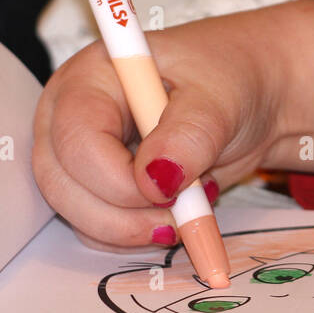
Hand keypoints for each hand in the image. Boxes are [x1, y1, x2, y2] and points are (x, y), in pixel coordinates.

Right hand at [32, 0, 313, 248]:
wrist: (251, 97)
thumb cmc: (229, 80)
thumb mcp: (221, 97)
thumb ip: (192, 133)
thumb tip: (157, 179)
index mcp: (91, 77)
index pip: (75, 138)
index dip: (116, 177)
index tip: (171, 190)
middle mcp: (70, 116)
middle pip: (62, 184)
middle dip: (122, 215)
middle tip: (179, 216)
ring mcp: (79, 156)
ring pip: (77, 214)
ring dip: (132, 230)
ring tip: (188, 207)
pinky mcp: (96, 188)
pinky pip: (98, 229)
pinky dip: (136, 235)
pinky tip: (176, 213)